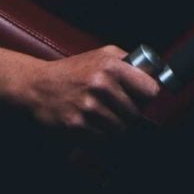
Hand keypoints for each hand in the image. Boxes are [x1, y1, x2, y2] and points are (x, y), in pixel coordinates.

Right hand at [17, 45, 162, 134]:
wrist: (37, 85)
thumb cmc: (73, 70)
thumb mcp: (102, 54)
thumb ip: (129, 61)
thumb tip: (156, 74)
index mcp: (110, 65)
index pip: (150, 90)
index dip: (146, 95)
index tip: (140, 96)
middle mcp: (100, 85)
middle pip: (135, 114)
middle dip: (128, 113)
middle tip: (116, 107)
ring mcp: (88, 107)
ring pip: (120, 129)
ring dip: (115, 126)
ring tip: (103, 115)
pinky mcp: (76, 126)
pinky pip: (103, 139)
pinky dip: (100, 135)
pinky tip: (91, 123)